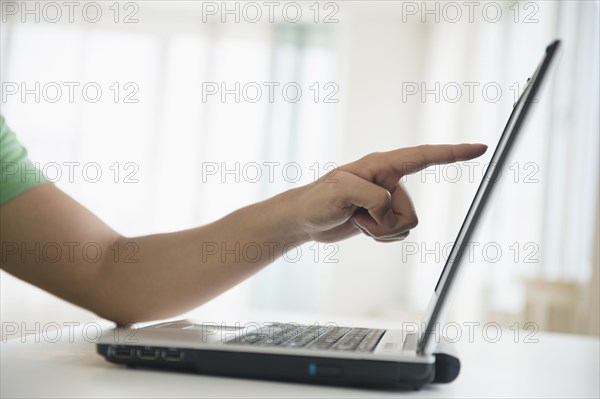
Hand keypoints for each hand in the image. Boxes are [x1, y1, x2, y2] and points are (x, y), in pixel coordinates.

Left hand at [292, 144, 487, 242]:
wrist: (305, 219)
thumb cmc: (317, 200)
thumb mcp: (340, 193)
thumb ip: (373, 198)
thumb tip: (390, 210)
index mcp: (383, 165)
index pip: (425, 156)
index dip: (454, 153)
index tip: (481, 148)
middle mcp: (390, 180)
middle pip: (412, 213)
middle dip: (385, 223)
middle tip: (357, 215)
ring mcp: (388, 200)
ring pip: (407, 226)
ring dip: (380, 231)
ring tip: (356, 219)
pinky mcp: (383, 216)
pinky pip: (397, 235)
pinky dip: (379, 236)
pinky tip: (360, 226)